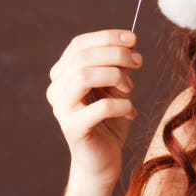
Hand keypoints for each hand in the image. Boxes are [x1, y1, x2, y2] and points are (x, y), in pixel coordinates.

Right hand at [46, 29, 142, 187]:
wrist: (104, 157)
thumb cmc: (112, 116)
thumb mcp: (117, 83)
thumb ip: (119, 62)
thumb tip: (130, 39)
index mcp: (64, 74)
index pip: (79, 44)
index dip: (108, 37)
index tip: (134, 39)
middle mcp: (56, 90)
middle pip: (83, 58)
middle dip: (117, 54)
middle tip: (138, 62)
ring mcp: (61, 110)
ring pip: (84, 76)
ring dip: (116, 76)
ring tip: (131, 88)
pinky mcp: (73, 129)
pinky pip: (100, 107)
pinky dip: (122, 104)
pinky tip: (130, 111)